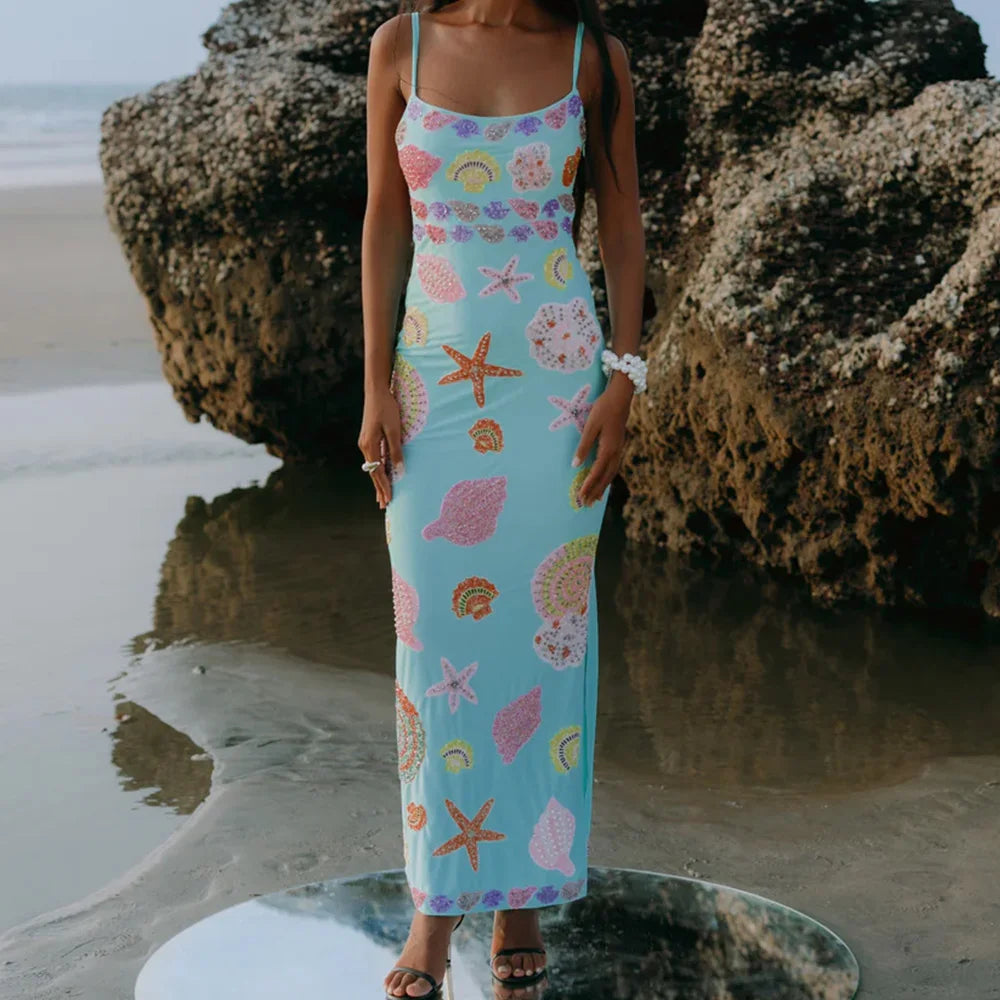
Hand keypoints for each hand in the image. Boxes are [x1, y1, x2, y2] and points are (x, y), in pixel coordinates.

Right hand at [358, 384, 403, 509]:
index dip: (384, 486)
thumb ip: (396, 450)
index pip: (377, 472)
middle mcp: (364, 446)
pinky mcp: (368, 438)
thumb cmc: (387, 408)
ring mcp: (364, 442)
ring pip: (372, 467)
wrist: (376, 391)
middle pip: (372, 473)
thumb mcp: (394, 430)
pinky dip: (377, 470)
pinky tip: (380, 476)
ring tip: (381, 496)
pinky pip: (373, 459)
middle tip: (384, 505)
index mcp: (369, 445)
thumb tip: (399, 470)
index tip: (389, 499)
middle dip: (379, 489)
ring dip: (378, 482)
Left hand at [572, 373, 633, 505]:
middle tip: (587, 504)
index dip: (588, 485)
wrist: (621, 398)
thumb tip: (575, 464)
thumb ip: (583, 446)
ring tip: (595, 499)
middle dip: (595, 491)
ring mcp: (619, 450)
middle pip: (605, 477)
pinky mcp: (619, 446)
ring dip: (602, 487)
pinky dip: (608, 477)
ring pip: (611, 474)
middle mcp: (616, 452)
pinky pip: (613, 467)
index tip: (580, 496)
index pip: (596, 472)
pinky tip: (604, 480)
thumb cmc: (603, 409)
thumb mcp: (590, 426)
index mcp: (608, 449)